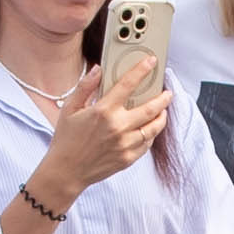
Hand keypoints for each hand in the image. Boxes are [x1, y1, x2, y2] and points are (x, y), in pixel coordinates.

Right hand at [39, 53, 167, 202]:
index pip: (128, 84)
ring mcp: (125, 144)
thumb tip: (98, 69)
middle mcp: (118, 127)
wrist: (66, 171)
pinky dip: (151, 134)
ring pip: (154, 128)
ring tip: (163, 111)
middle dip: (163, 98)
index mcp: (103, 111)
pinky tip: (150, 129)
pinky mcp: (128, 158)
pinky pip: (147, 144)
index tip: (151, 62)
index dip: (142, 70)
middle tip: (168, 93)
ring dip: (162, 117)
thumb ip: (85, 87)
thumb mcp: (70, 108)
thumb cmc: (66, 139)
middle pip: (151, 108)